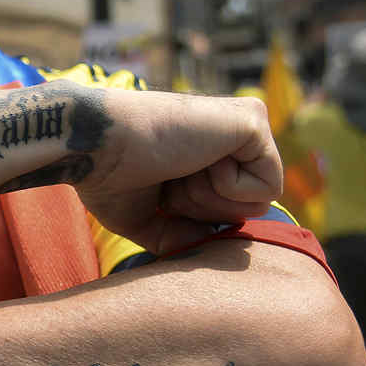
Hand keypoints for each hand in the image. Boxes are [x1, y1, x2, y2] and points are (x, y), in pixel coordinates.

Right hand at [73, 87, 281, 254]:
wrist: (95, 143)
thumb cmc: (107, 175)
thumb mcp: (143, 217)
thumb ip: (179, 234)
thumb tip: (213, 245)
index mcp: (203, 150)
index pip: (227, 205)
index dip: (191, 213)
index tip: (159, 189)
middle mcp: (227, 133)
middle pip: (247, 207)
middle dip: (203, 208)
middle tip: (170, 179)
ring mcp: (244, 123)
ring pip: (260, 200)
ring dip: (211, 198)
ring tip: (180, 167)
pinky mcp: (254, 120)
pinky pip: (269, 185)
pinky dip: (228, 188)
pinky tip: (199, 159)